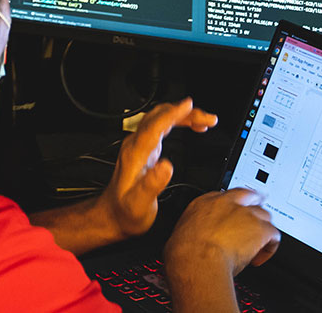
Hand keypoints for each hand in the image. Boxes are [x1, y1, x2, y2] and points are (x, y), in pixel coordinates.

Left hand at [96, 98, 217, 239]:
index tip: (189, 105)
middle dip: (185, 113)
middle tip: (209, 118)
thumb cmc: (125, 212)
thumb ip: (152, 185)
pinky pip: (162, 127)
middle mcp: (136, 146)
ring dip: (183, 116)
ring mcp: (139, 146)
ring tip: (206, 120)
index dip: (172, 114)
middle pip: (159, 117)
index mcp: (135, 155)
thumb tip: (167, 166)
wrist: (112, 216)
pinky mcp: (145, 149)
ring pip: (161, 119)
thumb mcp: (139, 204)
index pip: (155, 126)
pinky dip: (178, 122)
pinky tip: (191, 126)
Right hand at [165, 188, 280, 276]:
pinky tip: (262, 256)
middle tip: (254, 221)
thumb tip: (193, 240)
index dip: (232, 206)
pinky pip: (274, 234)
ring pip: (264, 215)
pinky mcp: (260, 228)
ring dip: (262, 228)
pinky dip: (270, 246)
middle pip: (249, 197)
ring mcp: (245, 214)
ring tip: (258, 243)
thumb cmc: (185, 252)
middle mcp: (227, 203)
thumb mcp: (181, 233)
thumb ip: (194, 230)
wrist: (197, 259)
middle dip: (253, 207)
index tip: (232, 216)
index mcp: (204, 202)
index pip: (224, 196)